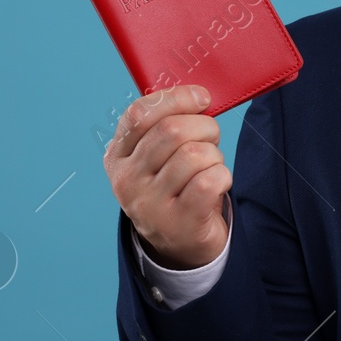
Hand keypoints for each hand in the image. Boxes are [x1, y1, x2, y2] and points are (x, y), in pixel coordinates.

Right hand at [104, 85, 230, 270]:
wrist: (181, 244)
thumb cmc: (176, 187)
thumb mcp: (158, 157)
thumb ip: (167, 126)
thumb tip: (199, 96)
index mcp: (117, 156)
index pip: (139, 113)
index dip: (177, 98)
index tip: (203, 98)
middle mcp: (127, 180)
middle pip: (173, 131)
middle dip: (205, 127)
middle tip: (211, 139)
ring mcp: (149, 205)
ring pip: (195, 154)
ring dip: (215, 156)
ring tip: (210, 168)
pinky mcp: (177, 222)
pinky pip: (209, 181)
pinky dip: (223, 176)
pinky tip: (217, 185)